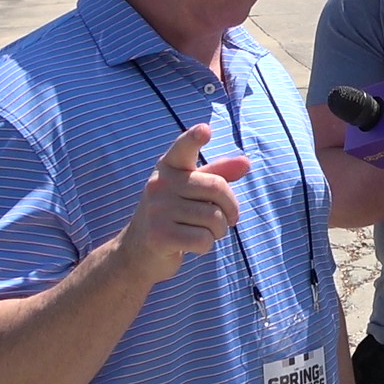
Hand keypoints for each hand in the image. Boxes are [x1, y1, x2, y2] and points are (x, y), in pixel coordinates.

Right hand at [114, 124, 249, 282]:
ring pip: (214, 218)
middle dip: (230, 209)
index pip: (182, 148)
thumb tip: (246, 163)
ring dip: (218, 231)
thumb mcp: (191, 191)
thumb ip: (218, 175)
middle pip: (217, 188)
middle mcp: (159, 184)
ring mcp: (157, 210)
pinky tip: (191, 245)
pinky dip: (206, 246)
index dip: (194, 138)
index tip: (205, 130)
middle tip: (226, 220)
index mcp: (168, 168)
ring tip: (204, 232)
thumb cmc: (172, 216)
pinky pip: (204, 239)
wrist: (138, 253)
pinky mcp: (159, 235)